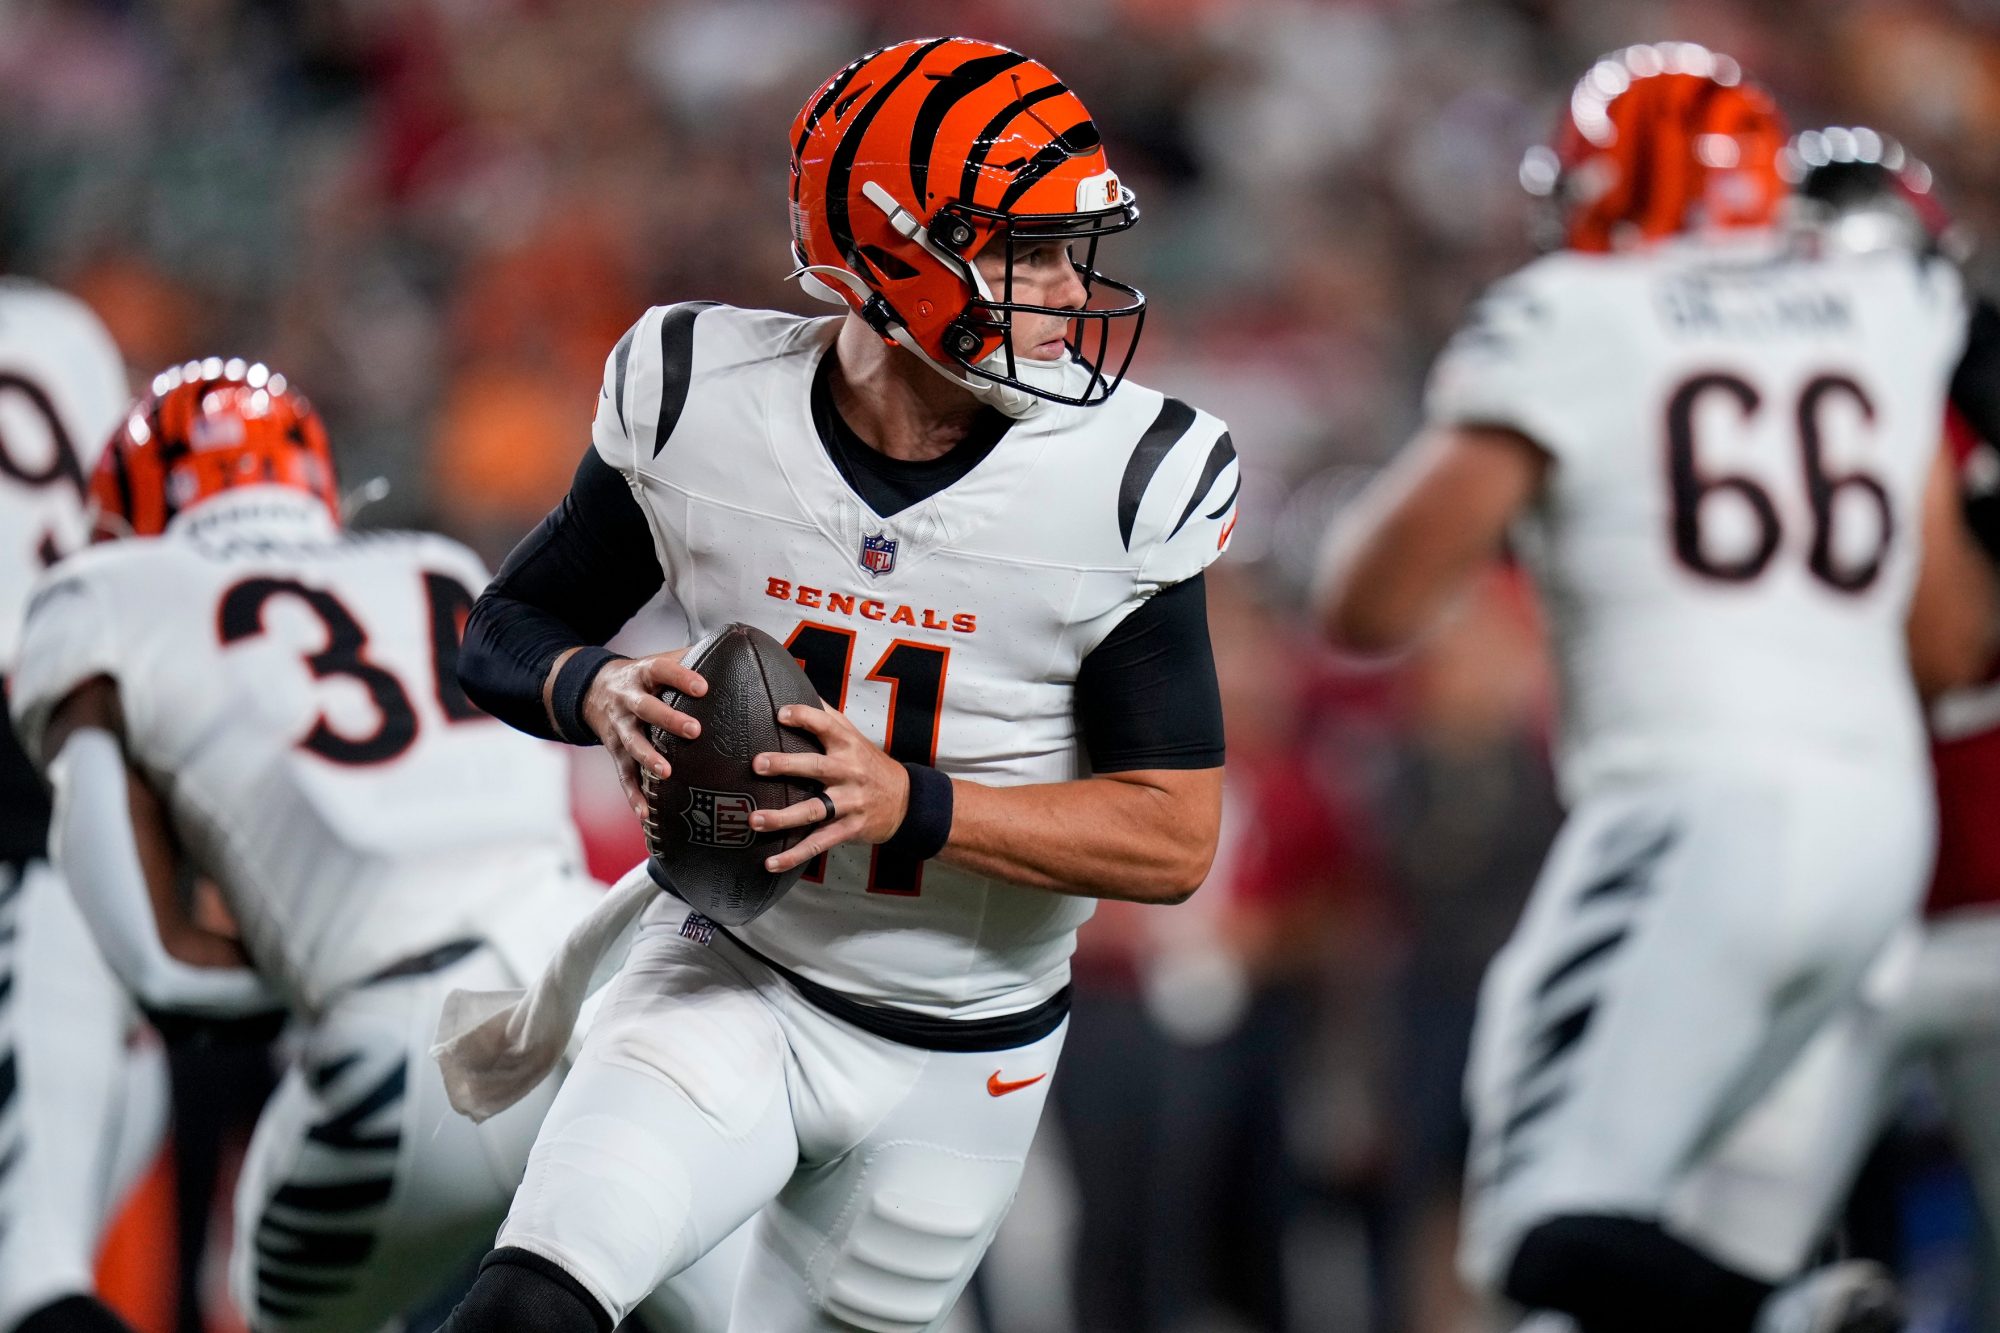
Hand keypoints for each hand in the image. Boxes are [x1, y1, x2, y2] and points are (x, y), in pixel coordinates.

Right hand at [579, 650, 707, 815]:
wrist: (592, 690)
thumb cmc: (642, 678)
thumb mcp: (659, 660)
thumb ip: (692, 656)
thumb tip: (735, 646)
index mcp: (643, 674)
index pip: (662, 671)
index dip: (681, 678)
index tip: (703, 687)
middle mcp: (628, 700)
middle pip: (646, 708)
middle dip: (669, 719)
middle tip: (695, 730)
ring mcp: (620, 727)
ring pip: (632, 743)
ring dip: (649, 758)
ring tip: (667, 772)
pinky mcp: (615, 752)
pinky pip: (623, 775)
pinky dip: (633, 795)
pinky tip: (646, 814)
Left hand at [749, 704, 909, 873]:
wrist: (906, 801)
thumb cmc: (869, 764)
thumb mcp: (854, 735)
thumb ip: (826, 715)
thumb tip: (793, 687)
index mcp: (847, 745)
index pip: (825, 725)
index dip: (803, 717)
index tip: (779, 714)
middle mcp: (849, 772)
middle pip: (815, 768)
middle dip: (786, 766)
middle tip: (757, 764)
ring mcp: (849, 802)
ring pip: (813, 810)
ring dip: (783, 817)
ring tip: (754, 820)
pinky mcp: (849, 829)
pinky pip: (819, 843)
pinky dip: (794, 855)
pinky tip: (771, 863)